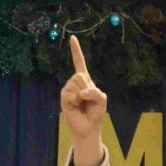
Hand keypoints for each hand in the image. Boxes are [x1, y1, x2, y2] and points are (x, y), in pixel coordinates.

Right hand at [60, 35, 106, 165]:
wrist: (88, 126)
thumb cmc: (95, 112)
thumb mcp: (102, 100)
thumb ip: (95, 92)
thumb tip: (80, 93)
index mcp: (85, 80)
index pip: (79, 63)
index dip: (76, 51)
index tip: (72, 38)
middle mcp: (75, 82)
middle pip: (79, 75)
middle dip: (86, 87)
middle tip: (86, 99)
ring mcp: (68, 89)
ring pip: (74, 83)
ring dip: (81, 95)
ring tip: (81, 103)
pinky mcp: (63, 98)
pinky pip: (69, 93)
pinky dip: (74, 100)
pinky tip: (75, 106)